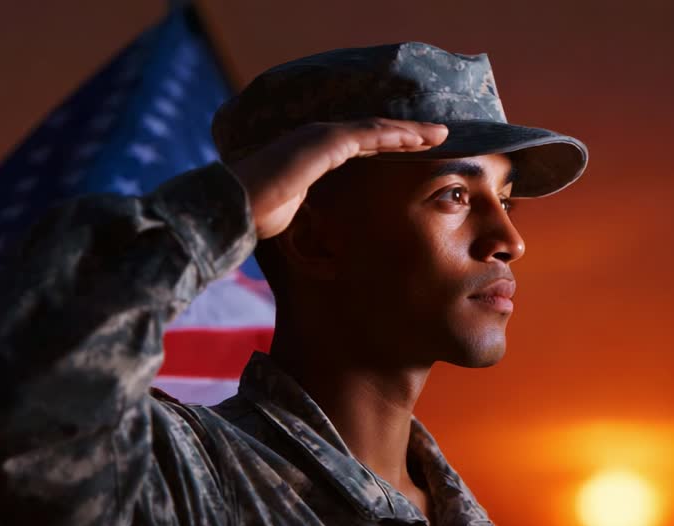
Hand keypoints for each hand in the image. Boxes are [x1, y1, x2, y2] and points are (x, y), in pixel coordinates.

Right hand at [226, 118, 447, 238]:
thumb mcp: (295, 215)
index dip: (389, 144)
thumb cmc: (256, 214)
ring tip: (439, 133)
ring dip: (410, 130)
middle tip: (437, 135)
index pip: (360, 145)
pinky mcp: (324, 141)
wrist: (234, 206)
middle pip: (373, 132)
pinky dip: (396, 134)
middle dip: (407, 133)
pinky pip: (368, 134)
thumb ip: (313, 217)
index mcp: (313, 153)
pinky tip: (419, 137)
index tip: (416, 149)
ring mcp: (321, 136)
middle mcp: (318, 138)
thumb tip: (326, 248)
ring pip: (376, 129)